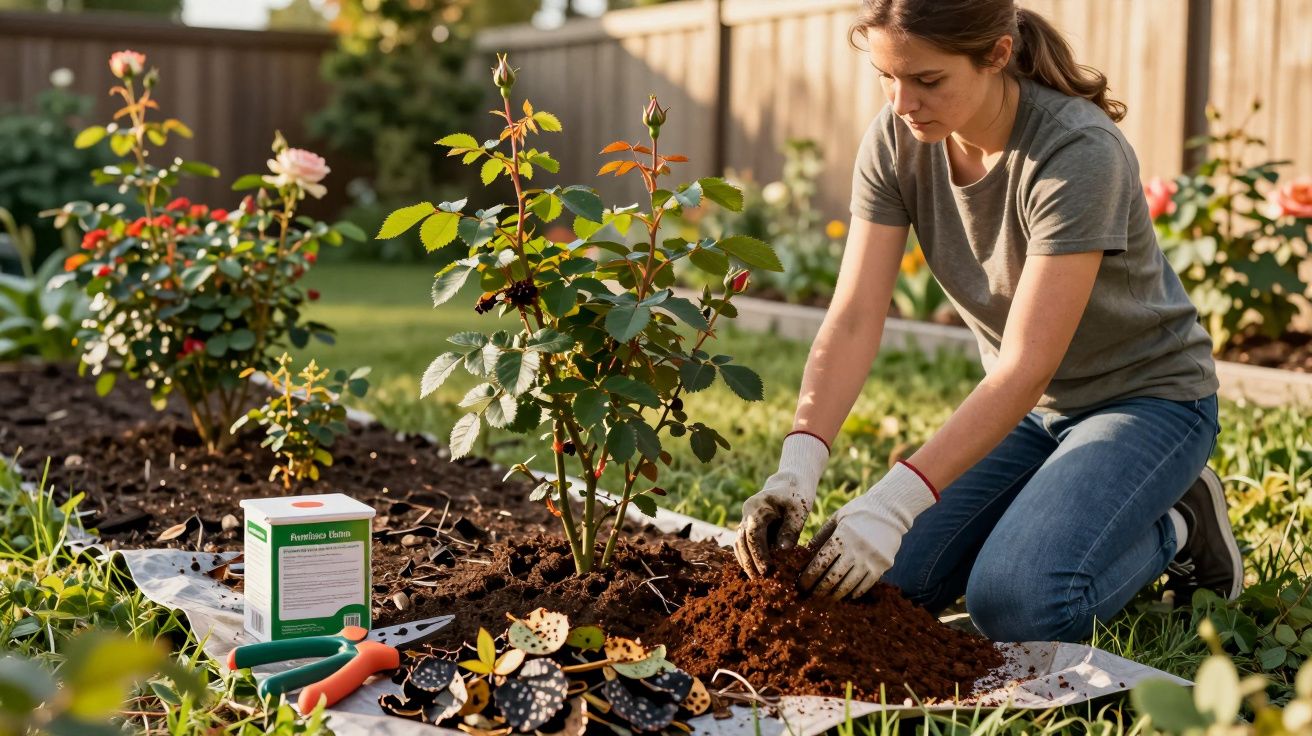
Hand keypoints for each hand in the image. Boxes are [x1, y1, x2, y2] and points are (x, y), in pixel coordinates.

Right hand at [734, 432, 829, 577]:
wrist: (790, 483)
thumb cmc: (797, 495)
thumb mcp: (799, 510)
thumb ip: (791, 529)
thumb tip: (783, 550)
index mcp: (756, 507)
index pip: (753, 535)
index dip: (759, 555)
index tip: (767, 571)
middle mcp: (746, 513)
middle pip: (741, 542)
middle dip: (749, 562)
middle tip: (760, 580)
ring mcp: (746, 519)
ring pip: (739, 543)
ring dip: (746, 561)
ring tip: (757, 579)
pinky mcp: (750, 526)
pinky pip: (744, 543)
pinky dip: (748, 557)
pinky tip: (757, 570)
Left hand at [799, 461, 937, 599]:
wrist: (891, 511)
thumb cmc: (859, 512)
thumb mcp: (837, 517)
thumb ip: (822, 535)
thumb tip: (805, 554)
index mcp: (842, 537)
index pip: (821, 562)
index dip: (809, 577)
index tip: (801, 585)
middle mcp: (856, 550)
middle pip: (833, 578)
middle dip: (819, 590)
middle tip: (811, 596)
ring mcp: (870, 560)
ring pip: (848, 585)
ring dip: (835, 595)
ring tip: (825, 599)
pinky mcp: (882, 566)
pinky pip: (865, 585)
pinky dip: (854, 592)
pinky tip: (846, 595)